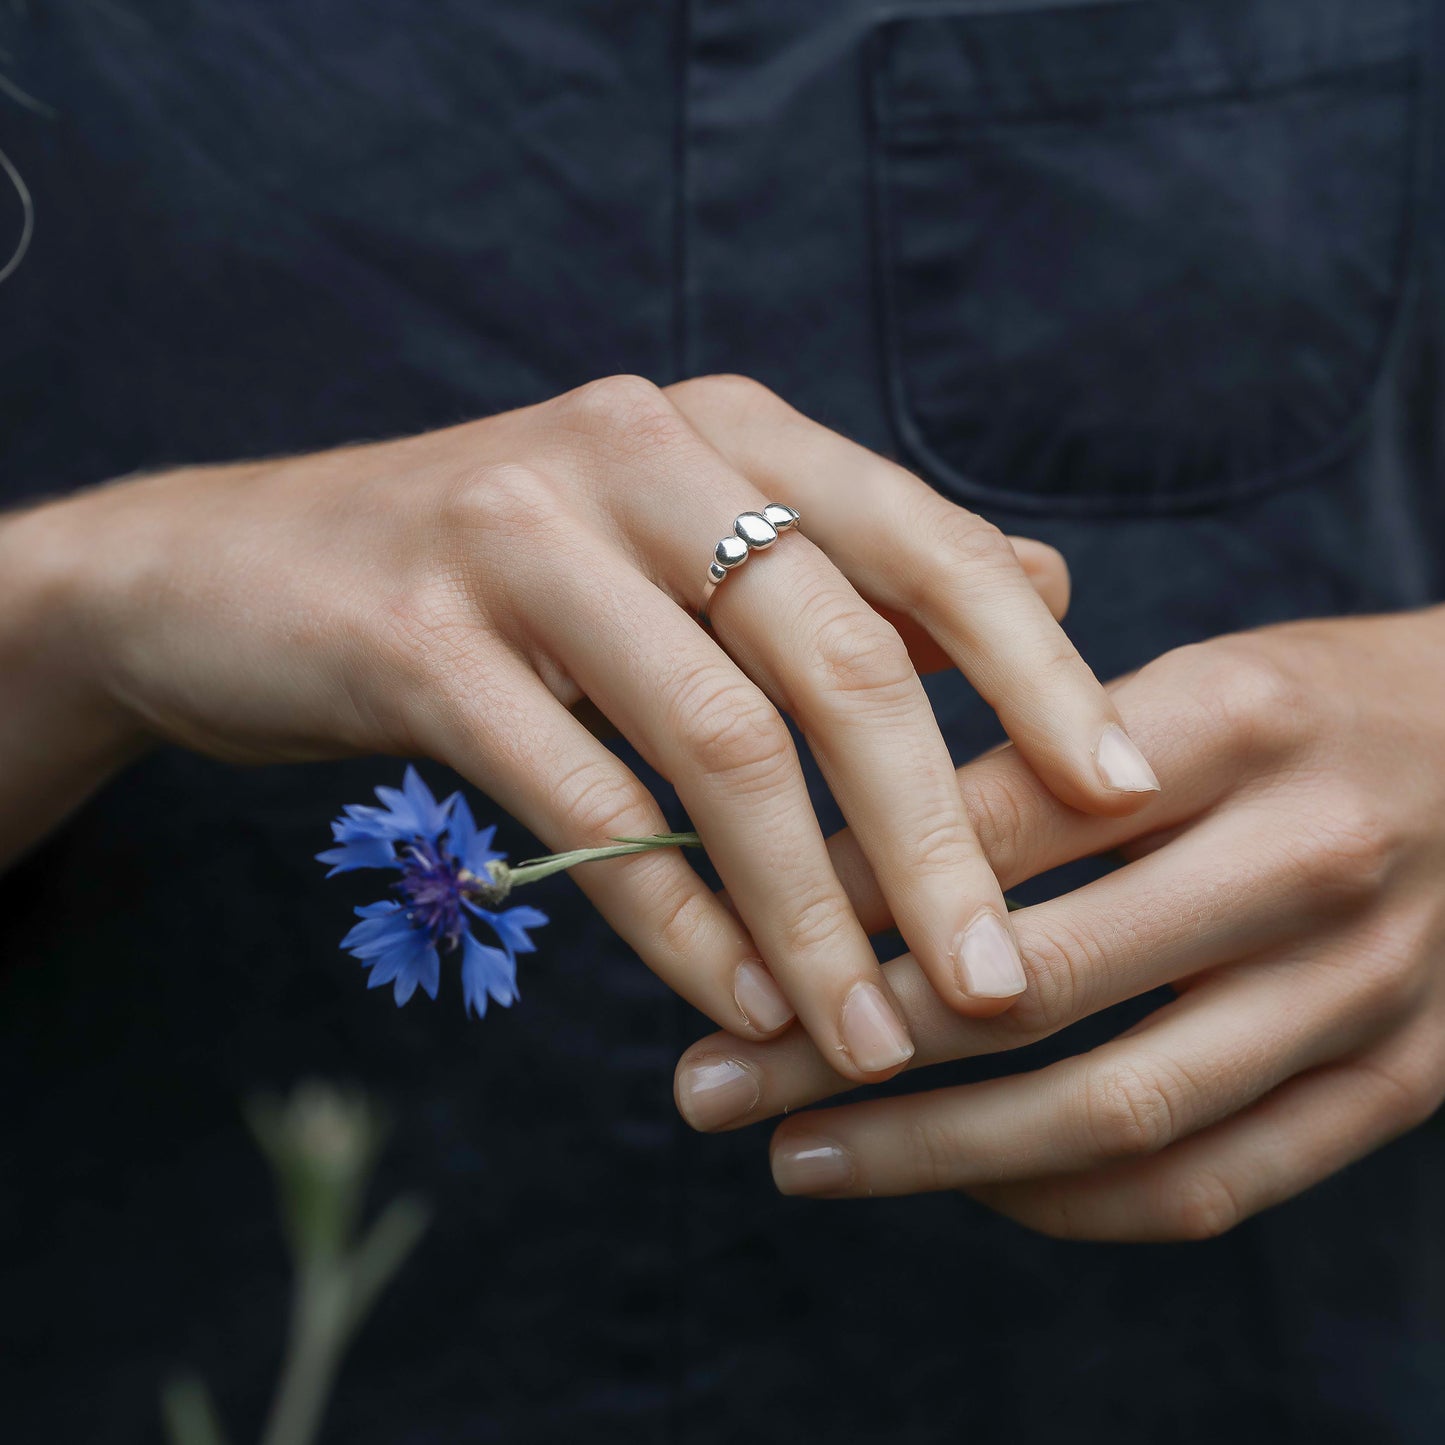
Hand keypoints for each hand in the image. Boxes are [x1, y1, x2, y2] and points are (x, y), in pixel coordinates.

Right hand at [0, 374, 1154, 1077]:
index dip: (1038, 675)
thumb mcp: (679, 541)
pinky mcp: (413, 629)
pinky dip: (667, 914)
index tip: (1126, 800)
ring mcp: (517, 533)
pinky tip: (730, 1000)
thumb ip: (856, 561)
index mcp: (725, 429)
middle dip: (933, 837)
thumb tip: (1045, 584)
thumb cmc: (496, 580)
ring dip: (808, 909)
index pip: (926, 545)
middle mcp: (638, 452)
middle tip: (1001, 985)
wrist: (231, 574)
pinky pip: (577, 796)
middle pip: (838, 656)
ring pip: (715, 741)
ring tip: (868, 1038)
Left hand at [674, 610, 1444, 1235]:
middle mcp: (1308, 856)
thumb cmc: (1319, 708)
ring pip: (1117, 1108)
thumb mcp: (1195, 675)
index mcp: (1237, 720)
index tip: (735, 935)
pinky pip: (1216, 1181)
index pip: (1000, 822)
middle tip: (707, 1083)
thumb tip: (845, 825)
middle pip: (1039, 981)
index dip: (849, 890)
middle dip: (851, 1042)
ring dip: (935, 1153)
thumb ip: (1040, 740)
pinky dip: (1072, 1201)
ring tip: (796, 1160)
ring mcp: (1367, 987)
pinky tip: (965, 1185)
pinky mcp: (1403, 1081)